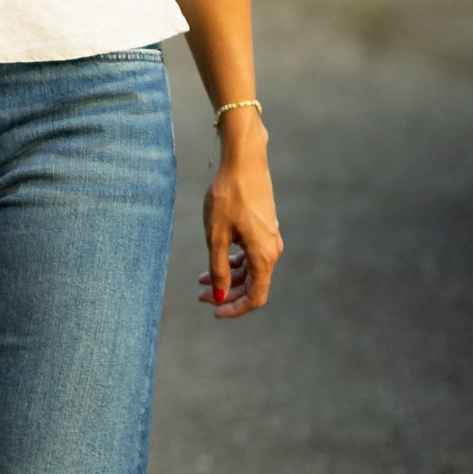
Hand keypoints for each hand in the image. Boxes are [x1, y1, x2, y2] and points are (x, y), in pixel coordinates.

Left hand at [198, 122, 281, 318]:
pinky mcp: (264, 227)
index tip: (213, 311)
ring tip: (202, 278)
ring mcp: (269, 238)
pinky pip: (251, 253)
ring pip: (251, 269)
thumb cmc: (228, 197)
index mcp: (264, 256)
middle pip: (253, 284)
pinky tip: (217, 258)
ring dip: (228, 276)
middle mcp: (272, 250)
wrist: (243, 162)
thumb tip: (220, 295)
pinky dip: (234, 261)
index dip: (235, 308)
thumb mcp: (216, 236)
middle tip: (200, 293)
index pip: (255, 297)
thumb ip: (218, 268)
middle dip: (227, 293)